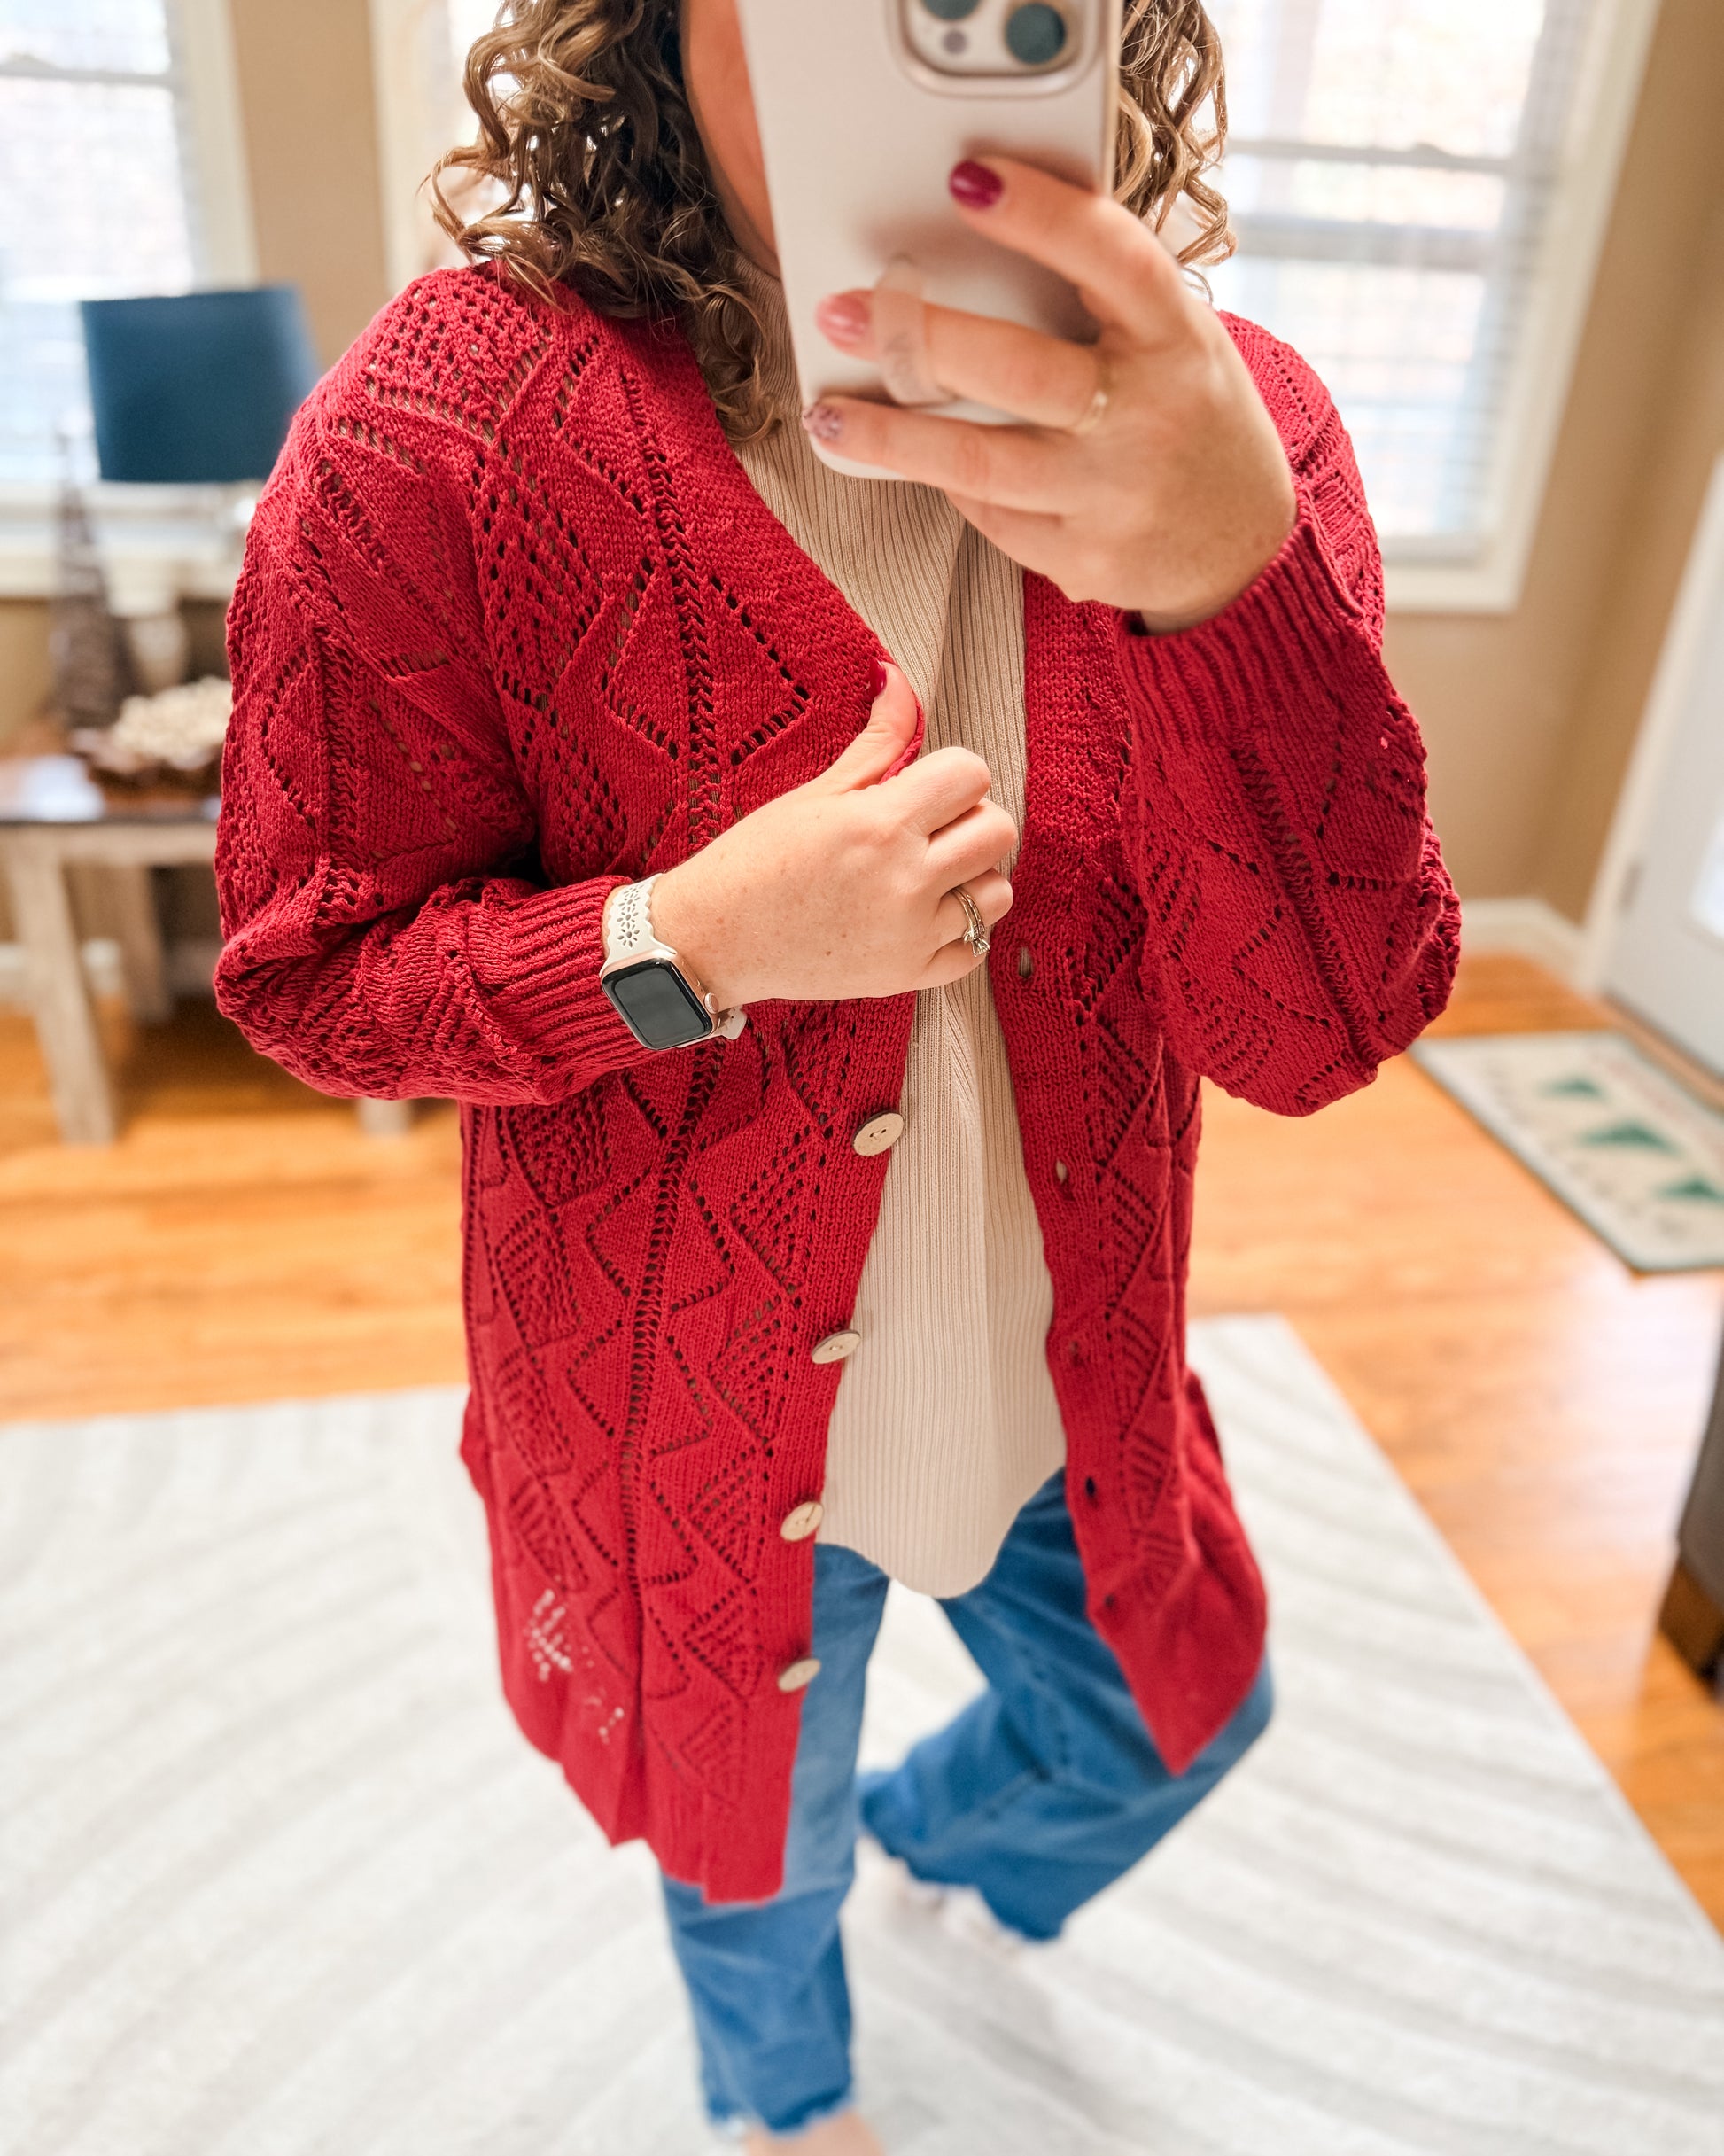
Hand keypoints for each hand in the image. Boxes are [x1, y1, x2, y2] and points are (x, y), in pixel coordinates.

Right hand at [645, 662, 1014, 1008]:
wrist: (714, 939)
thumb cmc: (756, 860)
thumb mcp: (817, 791)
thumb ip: (878, 739)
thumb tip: (897, 676)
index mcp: (881, 824)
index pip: (972, 775)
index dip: (953, 774)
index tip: (925, 787)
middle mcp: (905, 881)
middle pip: (998, 831)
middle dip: (971, 819)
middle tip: (931, 828)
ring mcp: (911, 935)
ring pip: (996, 893)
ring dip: (972, 877)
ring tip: (930, 874)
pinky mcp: (907, 976)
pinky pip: (974, 949)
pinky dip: (959, 931)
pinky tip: (923, 916)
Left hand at [806, 156, 1296, 633]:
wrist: (1239, 546)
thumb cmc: (1185, 414)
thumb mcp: (1175, 339)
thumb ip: (1102, 298)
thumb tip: (975, 244)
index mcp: (1178, 337)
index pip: (1112, 258)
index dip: (1041, 215)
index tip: (968, 178)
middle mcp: (1150, 417)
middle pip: (1021, 371)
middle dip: (922, 338)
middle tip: (845, 312)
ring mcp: (1115, 497)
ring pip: (981, 463)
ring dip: (892, 437)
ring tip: (829, 415)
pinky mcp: (1083, 559)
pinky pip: (991, 514)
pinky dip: (950, 480)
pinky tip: (918, 457)